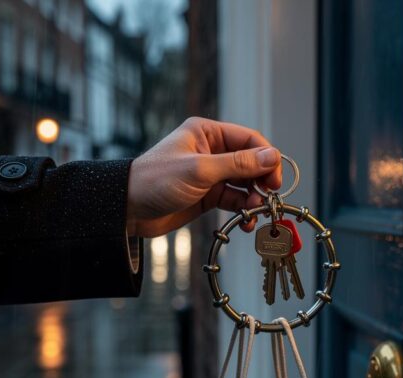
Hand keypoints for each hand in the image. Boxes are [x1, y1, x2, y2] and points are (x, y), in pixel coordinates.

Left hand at [126, 117, 281, 236]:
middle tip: (269, 198)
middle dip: (262, 180)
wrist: (127, 209)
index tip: (275, 179)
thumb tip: (272, 157)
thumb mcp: (200, 170)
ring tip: (255, 212)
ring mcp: (210, 174)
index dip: (266, 158)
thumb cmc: (155, 181)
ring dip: (254, 198)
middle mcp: (211, 150)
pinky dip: (243, 209)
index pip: (248, 140)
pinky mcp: (207, 195)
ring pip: (244, 183)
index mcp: (207, 132)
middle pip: (250, 162)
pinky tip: (246, 220)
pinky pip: (234, 199)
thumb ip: (237, 164)